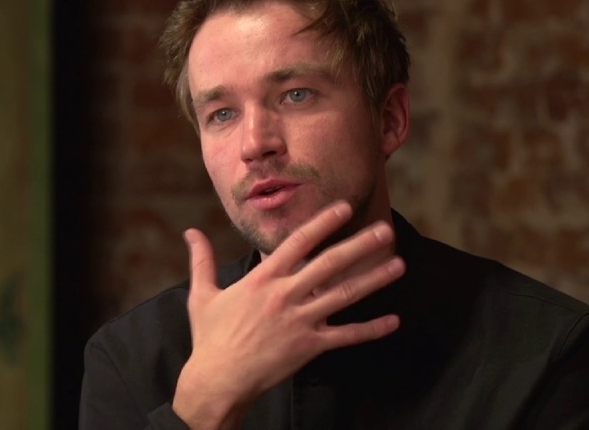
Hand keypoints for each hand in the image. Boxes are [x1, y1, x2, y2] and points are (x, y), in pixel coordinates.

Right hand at [172, 201, 405, 428]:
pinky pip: (346, 336)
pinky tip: (393, 321)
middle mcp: (285, 295)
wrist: (218, 379)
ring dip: (373, 279)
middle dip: (359, 244)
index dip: (322, 222)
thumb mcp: (202, 294)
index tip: (343, 208)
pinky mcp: (309, 346)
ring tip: (398, 265)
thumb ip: (202, 260)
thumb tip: (190, 232)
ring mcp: (300, 321)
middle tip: (384, 229)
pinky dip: (371, 329)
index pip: (298, 242)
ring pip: (343, 295)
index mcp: (262, 279)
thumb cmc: (209, 337)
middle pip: (329, 263)